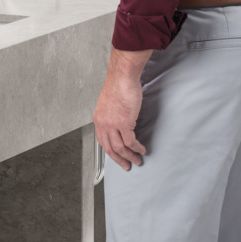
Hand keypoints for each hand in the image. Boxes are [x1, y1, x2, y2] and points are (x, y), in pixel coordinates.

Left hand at [94, 47, 150, 170]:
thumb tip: (119, 125)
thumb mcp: (109, 103)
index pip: (102, 141)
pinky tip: (142, 149)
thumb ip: (111, 115)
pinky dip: (137, 148)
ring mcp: (112, 124)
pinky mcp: (124, 123)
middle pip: (110, 148)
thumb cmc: (119, 85)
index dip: (110, 152)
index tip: (117, 158)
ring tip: (137, 160)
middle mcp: (103, 123)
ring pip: (121, 148)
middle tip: (127, 165)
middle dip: (120, 159)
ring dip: (130, 156)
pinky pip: (131, 141)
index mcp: (99, 118)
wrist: (122, 76)